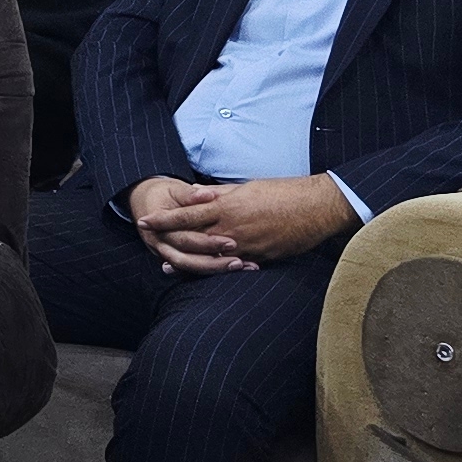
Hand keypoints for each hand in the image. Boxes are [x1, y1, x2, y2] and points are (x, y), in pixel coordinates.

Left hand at [130, 175, 351, 273]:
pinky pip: (234, 267)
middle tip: (149, 243)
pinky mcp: (261, 258)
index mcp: (227, 207)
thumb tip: (196, 193)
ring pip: (210, 258)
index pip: (186, 214)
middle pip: (192, 239)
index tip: (144, 221)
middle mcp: (232, 229)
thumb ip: (219, 193)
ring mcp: (246, 246)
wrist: (318, 208)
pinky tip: (206, 274)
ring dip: (189, 262)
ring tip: (170, 266)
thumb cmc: (283, 192)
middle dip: (169, 242)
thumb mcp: (246, 187)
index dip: (163, 219)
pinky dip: (218, 270)